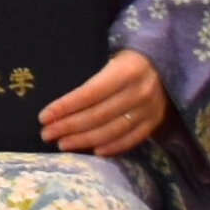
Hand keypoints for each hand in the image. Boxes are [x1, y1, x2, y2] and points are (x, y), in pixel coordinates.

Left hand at [40, 47, 170, 156]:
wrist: (165, 63)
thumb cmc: (127, 59)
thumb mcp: (110, 57)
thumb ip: (91, 77)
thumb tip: (59, 102)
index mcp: (125, 71)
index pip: (89, 94)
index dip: (65, 107)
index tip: (43, 117)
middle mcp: (139, 92)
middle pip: (98, 115)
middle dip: (68, 126)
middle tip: (46, 134)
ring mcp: (149, 109)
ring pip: (112, 130)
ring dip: (84, 140)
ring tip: (62, 144)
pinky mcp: (155, 122)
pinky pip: (132, 139)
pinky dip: (112, 147)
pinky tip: (94, 151)